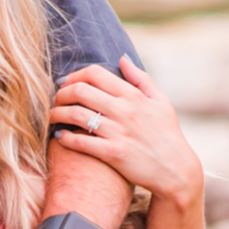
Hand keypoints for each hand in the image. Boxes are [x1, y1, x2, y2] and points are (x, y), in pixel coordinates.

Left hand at [49, 56, 202, 208]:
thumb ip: (141, 79)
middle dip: (61, 94)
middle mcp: (124, 110)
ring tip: (52, 118)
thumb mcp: (160, 102)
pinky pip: (81, 142)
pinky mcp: (113, 153)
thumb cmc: (167, 135)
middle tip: (55, 101)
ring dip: (57, 114)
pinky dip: (65, 138)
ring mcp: (118, 132)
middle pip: (80, 91)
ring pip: (76, 115)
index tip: (66, 84)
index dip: (74, 76)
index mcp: (133, 95)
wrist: (176, 170)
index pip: (95, 74)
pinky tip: (60, 137)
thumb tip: (122, 58)